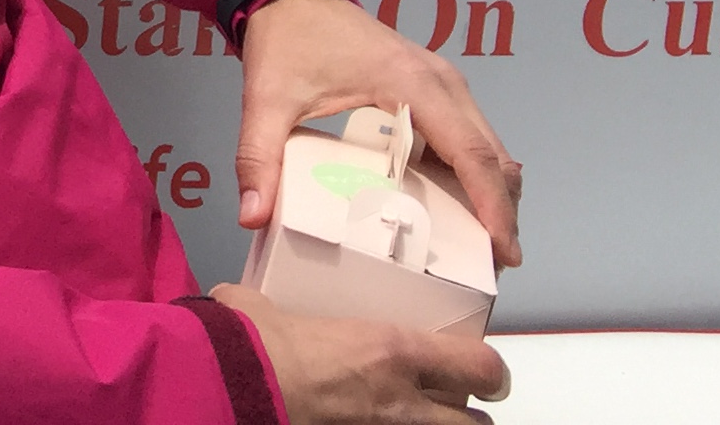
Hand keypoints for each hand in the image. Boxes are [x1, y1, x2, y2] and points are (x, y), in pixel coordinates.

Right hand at [211, 285, 509, 423]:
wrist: (230, 386)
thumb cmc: (250, 340)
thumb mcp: (269, 307)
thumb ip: (282, 310)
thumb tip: (256, 306)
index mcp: (392, 349)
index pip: (480, 365)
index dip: (489, 371)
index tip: (479, 368)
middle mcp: (403, 401)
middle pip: (475, 423)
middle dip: (467, 415)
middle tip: (447, 402)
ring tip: (412, 415)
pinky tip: (365, 422)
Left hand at [236, 0, 523, 266]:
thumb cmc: (286, 41)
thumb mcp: (267, 100)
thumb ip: (259, 158)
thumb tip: (252, 216)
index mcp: (412, 84)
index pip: (471, 152)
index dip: (493, 206)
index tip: (504, 253)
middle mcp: (441, 81)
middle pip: (491, 153)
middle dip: (499, 210)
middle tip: (492, 265)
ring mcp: (443, 80)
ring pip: (487, 144)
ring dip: (490, 191)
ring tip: (478, 245)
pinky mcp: (434, 85)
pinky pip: (468, 134)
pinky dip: (472, 171)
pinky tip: (452, 205)